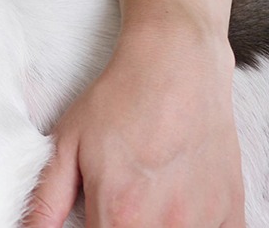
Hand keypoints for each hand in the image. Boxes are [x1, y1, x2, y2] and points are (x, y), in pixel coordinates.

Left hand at [24, 31, 244, 226]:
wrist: (176, 66)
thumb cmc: (120, 100)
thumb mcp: (66, 145)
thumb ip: (46, 199)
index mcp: (121, 213)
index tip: (90, 219)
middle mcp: (166, 224)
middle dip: (118, 227)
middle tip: (117, 205)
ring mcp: (204, 220)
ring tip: (145, 201)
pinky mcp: (231, 210)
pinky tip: (176, 209)